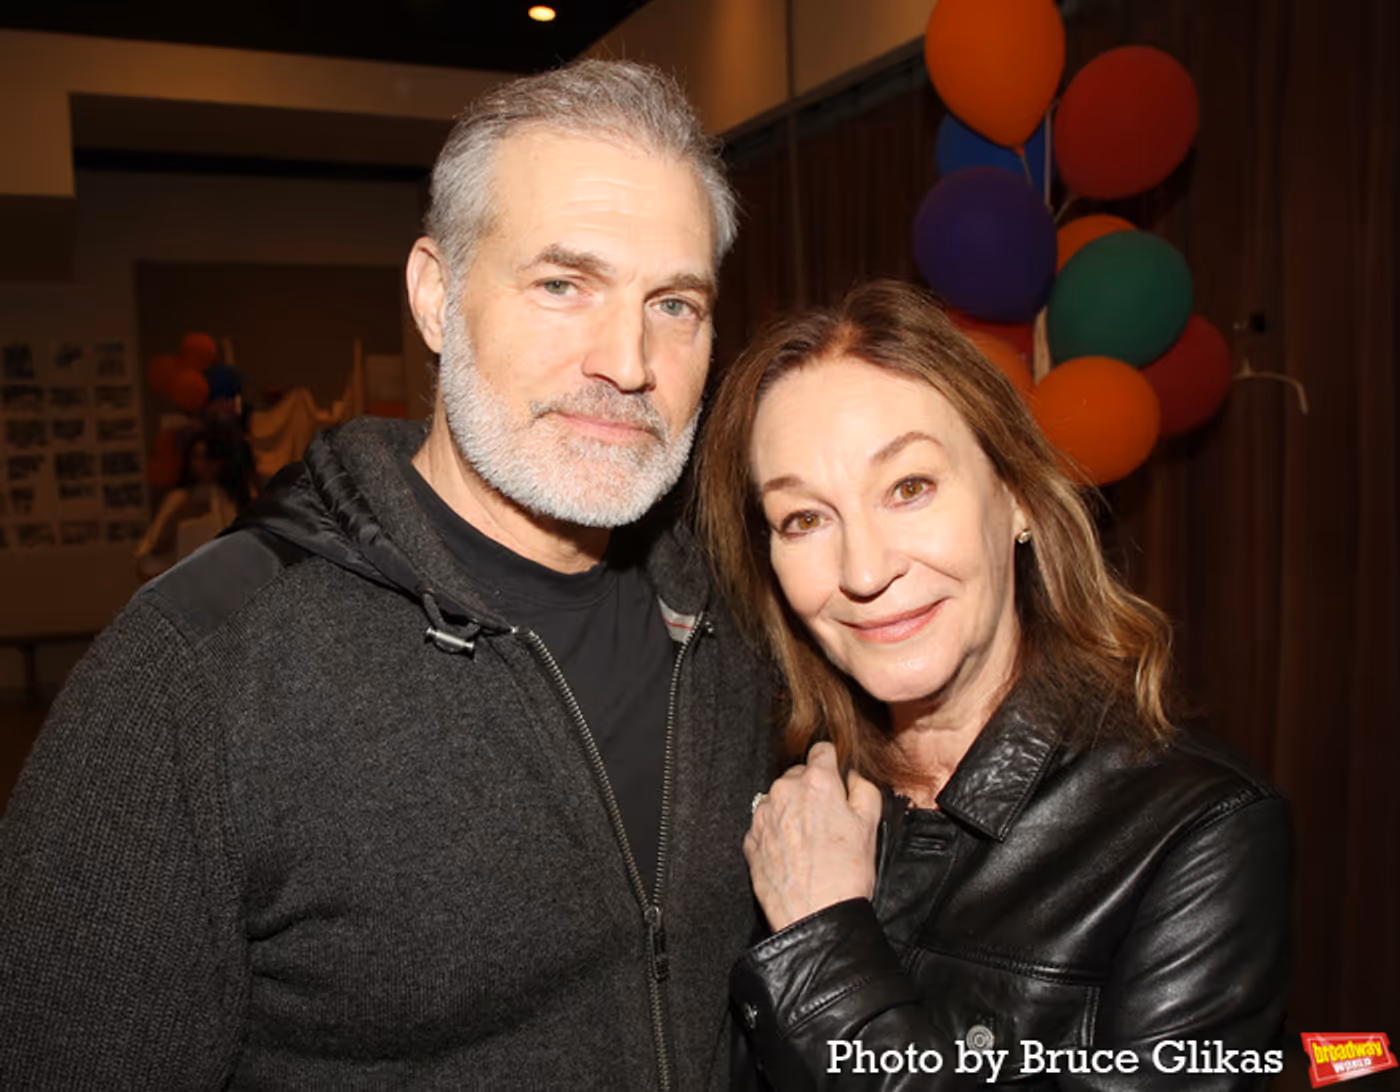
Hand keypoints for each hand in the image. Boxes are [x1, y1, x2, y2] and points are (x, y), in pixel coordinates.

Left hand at [744, 742, 883, 931]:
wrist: (815, 918)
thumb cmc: (846, 874)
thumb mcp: (870, 824)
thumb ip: (863, 787)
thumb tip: (852, 776)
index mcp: (816, 782)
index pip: (822, 751)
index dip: (832, 764)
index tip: (835, 778)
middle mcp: (784, 791)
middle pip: (798, 775)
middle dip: (811, 790)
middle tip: (827, 819)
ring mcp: (762, 815)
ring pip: (779, 799)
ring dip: (792, 811)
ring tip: (809, 842)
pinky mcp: (750, 840)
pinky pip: (765, 824)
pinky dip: (776, 832)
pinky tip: (793, 853)